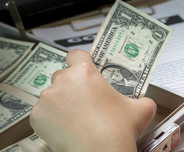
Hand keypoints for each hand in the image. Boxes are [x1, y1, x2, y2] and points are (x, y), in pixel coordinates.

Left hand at [30, 49, 155, 151]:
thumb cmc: (118, 129)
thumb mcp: (142, 109)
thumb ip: (142, 99)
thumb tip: (145, 103)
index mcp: (86, 72)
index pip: (76, 55)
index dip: (81, 61)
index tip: (85, 69)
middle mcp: (64, 81)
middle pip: (64, 75)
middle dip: (73, 85)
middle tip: (85, 100)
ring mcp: (48, 99)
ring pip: (53, 94)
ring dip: (62, 102)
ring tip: (76, 118)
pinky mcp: (37, 117)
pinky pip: (43, 113)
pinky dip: (51, 119)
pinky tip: (66, 128)